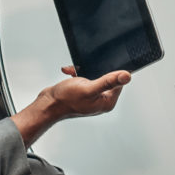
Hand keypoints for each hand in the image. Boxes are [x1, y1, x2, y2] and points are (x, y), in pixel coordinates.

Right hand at [13, 65, 131, 144]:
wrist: (47, 105)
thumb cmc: (66, 100)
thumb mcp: (89, 88)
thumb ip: (108, 81)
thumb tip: (127, 76)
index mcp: (107, 102)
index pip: (118, 83)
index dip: (111, 72)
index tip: (100, 69)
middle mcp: (101, 101)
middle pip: (106, 78)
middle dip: (94, 70)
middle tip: (84, 71)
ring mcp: (91, 97)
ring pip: (93, 76)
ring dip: (83, 70)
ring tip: (74, 72)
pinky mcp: (82, 93)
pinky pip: (83, 78)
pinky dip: (76, 73)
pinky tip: (69, 73)